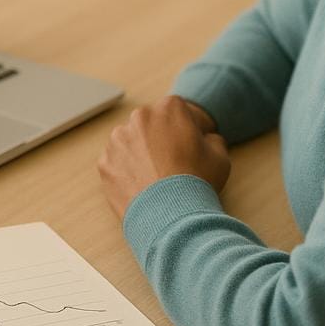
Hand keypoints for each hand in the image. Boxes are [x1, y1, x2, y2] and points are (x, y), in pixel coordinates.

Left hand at [97, 95, 230, 219]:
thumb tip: (205, 138)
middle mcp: (139, 117)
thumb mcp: (220, 155)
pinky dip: (128, 171)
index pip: (183, 112)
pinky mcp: (104, 162)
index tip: (196, 146)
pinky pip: (118, 163)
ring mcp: (118, 140)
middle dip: (164, 139)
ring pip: (133, 142)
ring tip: (157, 178)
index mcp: (169, 108)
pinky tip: (143, 187)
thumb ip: (212, 138)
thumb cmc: (198, 182)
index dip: (193, 130)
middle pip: (155, 125)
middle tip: (176, 164)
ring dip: (143, 153)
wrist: (171, 217)